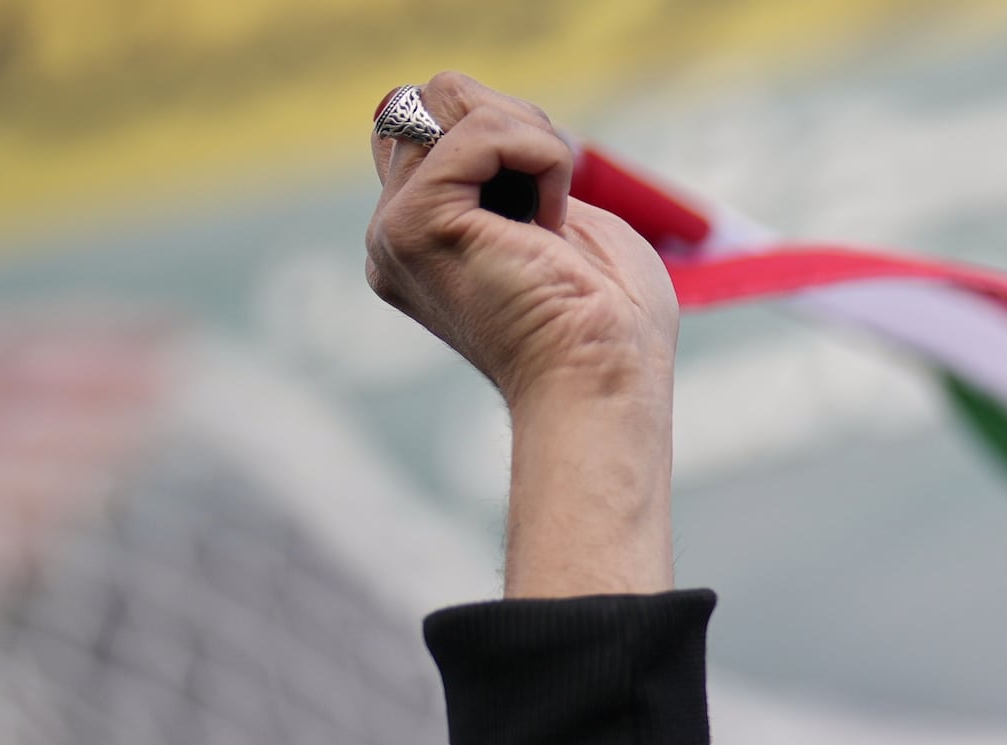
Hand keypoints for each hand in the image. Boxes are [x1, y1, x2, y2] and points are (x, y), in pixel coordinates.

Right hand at [365, 73, 677, 597]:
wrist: (607, 383)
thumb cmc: (612, 325)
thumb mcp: (565, 223)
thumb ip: (517, 167)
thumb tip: (495, 114)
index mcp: (424, 236)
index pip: (431, 125)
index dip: (500, 131)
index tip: (551, 194)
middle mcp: (394, 234)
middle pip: (429, 100)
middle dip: (510, 119)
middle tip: (556, 193)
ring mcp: (396, 230)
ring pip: (447, 99)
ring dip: (529, 135)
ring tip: (556, 212)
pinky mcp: (417, 226)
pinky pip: (480, 131)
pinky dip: (540, 155)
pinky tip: (554, 222)